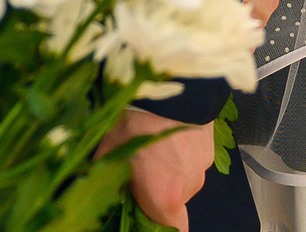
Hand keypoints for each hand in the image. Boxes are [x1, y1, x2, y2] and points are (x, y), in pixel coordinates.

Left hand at [101, 111, 212, 230]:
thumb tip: (95, 187)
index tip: (144, 213)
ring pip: (185, 178)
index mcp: (164, 198)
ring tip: (153, 145)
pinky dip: (182, 152)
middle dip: (159, 191)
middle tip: (140, 169)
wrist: (168, 86)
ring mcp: (203, 166)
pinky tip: (167, 133)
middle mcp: (189, 188)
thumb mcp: (108, 152)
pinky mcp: (211, 146)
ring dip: (170, 169)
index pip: (174, 231)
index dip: (159, 225)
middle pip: (175, 202)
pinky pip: (193, 159)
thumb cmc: (135, 122)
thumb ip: (107, 178)